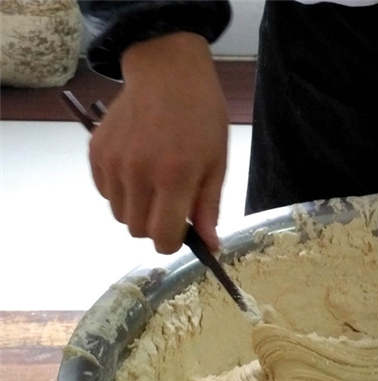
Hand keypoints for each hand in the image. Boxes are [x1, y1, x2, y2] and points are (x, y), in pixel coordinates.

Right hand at [88, 32, 227, 252]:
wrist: (167, 73)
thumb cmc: (201, 118)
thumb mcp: (217, 164)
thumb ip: (208, 208)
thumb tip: (210, 246)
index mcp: (174, 177)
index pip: (162, 237)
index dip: (173, 241)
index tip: (181, 231)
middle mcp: (138, 173)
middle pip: (137, 230)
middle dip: (155, 225)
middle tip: (171, 203)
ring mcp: (113, 162)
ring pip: (118, 214)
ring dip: (137, 208)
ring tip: (155, 182)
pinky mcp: (96, 151)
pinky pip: (104, 192)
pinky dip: (120, 191)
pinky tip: (137, 169)